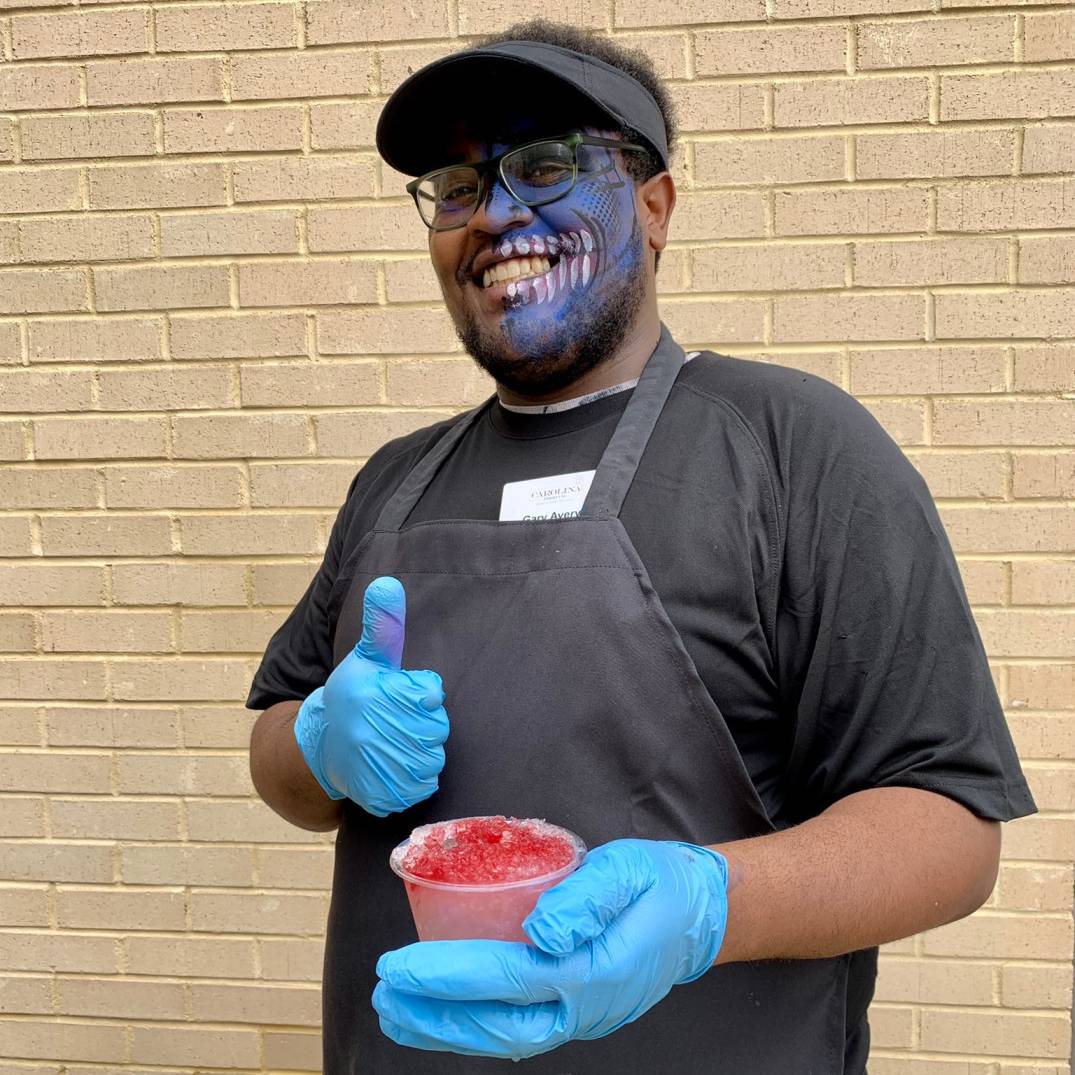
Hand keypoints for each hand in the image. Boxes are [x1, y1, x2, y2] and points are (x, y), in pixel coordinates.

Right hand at [293, 576, 448, 815]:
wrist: (322, 747)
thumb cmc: (355, 696)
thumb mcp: (367, 658)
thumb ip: (383, 626)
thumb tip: (388, 583)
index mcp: (369, 693)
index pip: (430, 695)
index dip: (425, 696)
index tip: (413, 696)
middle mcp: (368, 730)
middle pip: (436, 729)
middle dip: (427, 724)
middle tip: (404, 722)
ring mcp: (372, 767)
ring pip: (433, 760)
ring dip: (425, 753)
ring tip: (401, 744)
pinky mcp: (380, 796)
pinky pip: (424, 787)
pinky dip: (418, 780)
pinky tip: (397, 767)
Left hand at [372, 839, 727, 1058]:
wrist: (698, 914)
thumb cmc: (659, 884)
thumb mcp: (628, 870)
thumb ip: (585, 896)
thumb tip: (539, 930)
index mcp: (594, 970)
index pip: (506, 979)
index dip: (447, 975)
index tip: (398, 966)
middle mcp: (585, 1005)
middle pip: (498, 1027)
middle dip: (434, 1017)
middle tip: (384, 996)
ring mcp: (581, 1015)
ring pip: (504, 1037)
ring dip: (446, 1029)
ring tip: (397, 1012)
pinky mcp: (576, 1008)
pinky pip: (516, 1027)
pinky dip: (473, 1025)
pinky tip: (443, 1013)